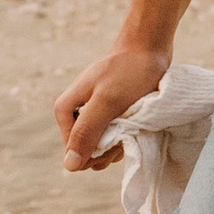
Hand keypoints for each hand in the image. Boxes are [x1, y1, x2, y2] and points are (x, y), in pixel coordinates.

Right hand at [53, 40, 174, 172]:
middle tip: (127, 130)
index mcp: (65, 110)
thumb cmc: (128, 72)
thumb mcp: (106, 103)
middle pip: (87, 150)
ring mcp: (93, 113)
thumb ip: (86, 132)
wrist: (148, 46)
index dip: (94, 153)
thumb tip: (69, 166)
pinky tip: (136, 123)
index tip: (115, 140)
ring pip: (102, 145)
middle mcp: (76, 113)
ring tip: (133, 123)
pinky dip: (127, 134)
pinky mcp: (110, 113)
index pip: (74, 152)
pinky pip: (114, 135)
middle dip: (108, 148)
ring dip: (120, 142)